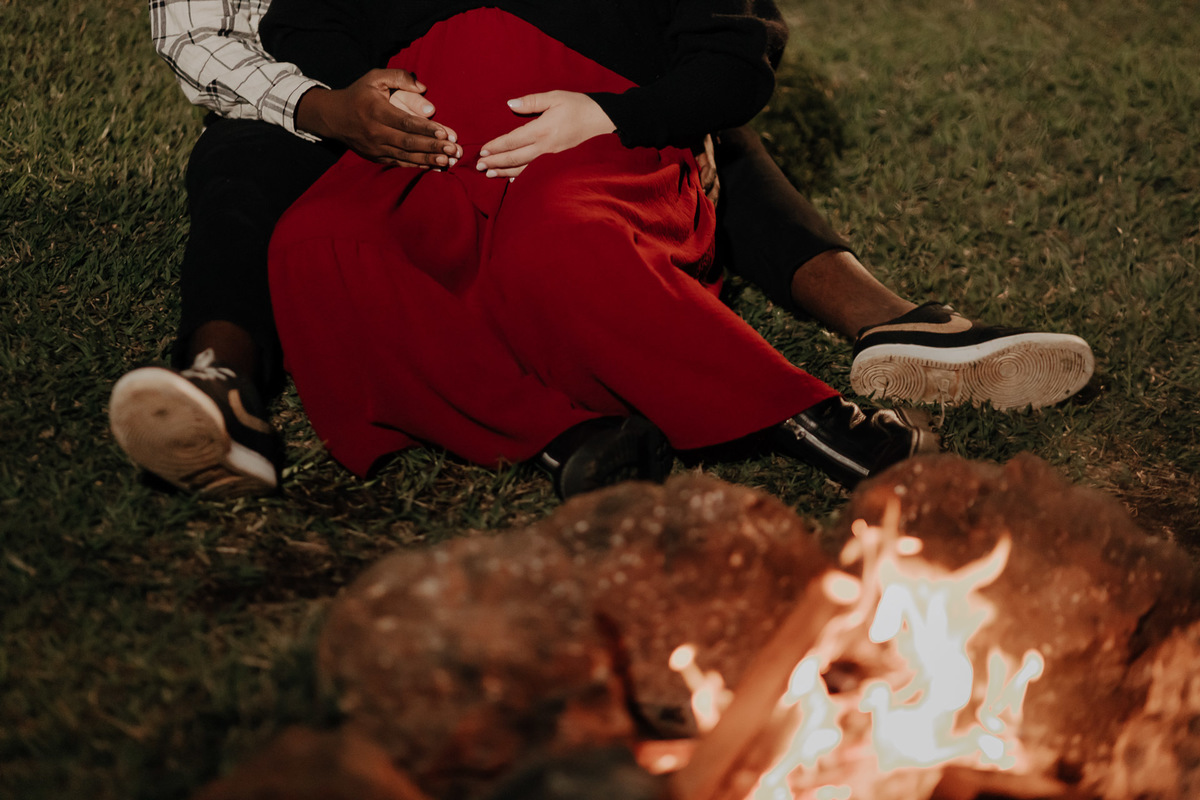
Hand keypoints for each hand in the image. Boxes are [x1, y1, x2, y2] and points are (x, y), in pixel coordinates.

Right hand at [295, 69, 461, 166]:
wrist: (334, 117)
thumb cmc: (359, 94)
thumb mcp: (374, 77)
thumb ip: (399, 77)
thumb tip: (423, 87)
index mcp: (376, 110)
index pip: (405, 122)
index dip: (426, 128)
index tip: (444, 132)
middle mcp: (375, 131)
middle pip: (408, 142)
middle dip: (432, 147)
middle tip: (453, 150)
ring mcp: (375, 147)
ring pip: (406, 156)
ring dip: (428, 159)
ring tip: (448, 161)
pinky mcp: (377, 157)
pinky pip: (400, 163)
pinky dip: (417, 166)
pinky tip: (433, 167)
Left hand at [476, 91, 613, 178]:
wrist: (603, 121)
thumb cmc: (579, 106)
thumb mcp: (555, 97)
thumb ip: (531, 101)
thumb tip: (510, 104)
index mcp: (541, 130)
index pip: (512, 141)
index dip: (495, 147)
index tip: (483, 151)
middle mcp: (545, 147)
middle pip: (514, 158)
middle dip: (495, 162)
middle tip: (478, 166)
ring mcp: (551, 158)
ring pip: (523, 168)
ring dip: (504, 171)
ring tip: (490, 174)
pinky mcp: (557, 162)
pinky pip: (535, 172)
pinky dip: (521, 177)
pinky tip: (511, 179)